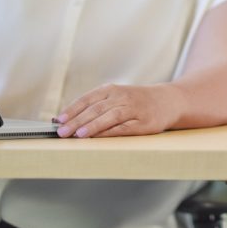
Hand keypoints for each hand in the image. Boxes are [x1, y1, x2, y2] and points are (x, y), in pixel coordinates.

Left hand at [55, 83, 183, 137]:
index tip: (58, 120)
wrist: (168, 101)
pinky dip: (110, 133)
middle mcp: (121, 97)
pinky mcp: (143, 123)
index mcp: (111, 89)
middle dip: (77, 121)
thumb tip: (69, 120)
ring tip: (78, 134)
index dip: (72, 110)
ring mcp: (133, 109)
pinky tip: (99, 138)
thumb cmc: (136, 101)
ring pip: (109, 117)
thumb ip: (96, 105)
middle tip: (62, 132)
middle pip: (95, 109)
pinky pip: (123, 128)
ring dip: (92, 126)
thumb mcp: (116, 96)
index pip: (87, 99)